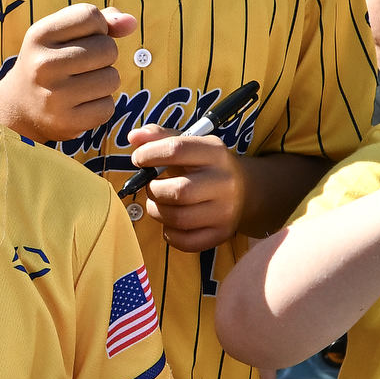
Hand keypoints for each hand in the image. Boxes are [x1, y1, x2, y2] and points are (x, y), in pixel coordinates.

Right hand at [0, 2, 131, 140]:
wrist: (19, 106)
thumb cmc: (49, 61)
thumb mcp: (62, 34)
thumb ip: (100, 21)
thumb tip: (131, 22)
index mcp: (39, 35)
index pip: (91, 16)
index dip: (98, 26)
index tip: (82, 38)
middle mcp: (44, 64)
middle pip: (108, 48)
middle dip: (105, 56)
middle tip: (83, 65)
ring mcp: (54, 95)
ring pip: (112, 78)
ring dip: (105, 81)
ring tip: (82, 84)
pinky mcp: (66, 122)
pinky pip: (108, 107)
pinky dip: (101, 105)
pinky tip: (81, 104)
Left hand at [127, 131, 240, 252]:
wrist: (245, 190)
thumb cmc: (206, 166)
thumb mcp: (191, 144)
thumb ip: (161, 137)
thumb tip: (134, 137)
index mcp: (215, 153)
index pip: (176, 150)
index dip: (149, 154)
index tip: (139, 159)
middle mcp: (224, 182)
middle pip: (178, 191)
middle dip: (153, 190)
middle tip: (151, 186)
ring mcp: (225, 211)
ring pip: (179, 218)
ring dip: (157, 211)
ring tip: (157, 203)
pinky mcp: (221, 233)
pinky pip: (185, 241)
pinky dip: (169, 234)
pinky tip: (170, 222)